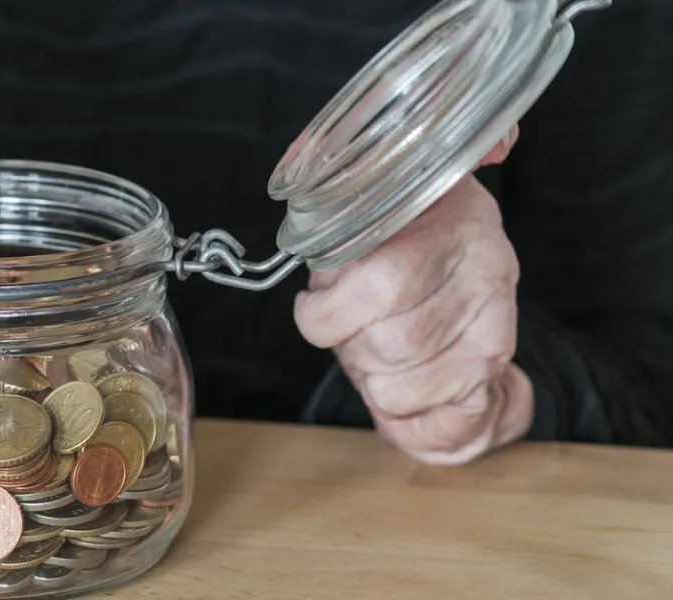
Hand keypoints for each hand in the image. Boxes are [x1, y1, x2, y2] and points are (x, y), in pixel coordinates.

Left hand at [295, 126, 533, 464]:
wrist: (457, 241)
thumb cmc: (390, 227)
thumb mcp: (356, 192)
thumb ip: (326, 171)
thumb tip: (301, 156)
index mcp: (448, 221)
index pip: (381, 285)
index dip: (328, 313)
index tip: (314, 307)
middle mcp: (485, 271)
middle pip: (388, 345)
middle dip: (348, 347)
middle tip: (347, 331)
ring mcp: (497, 323)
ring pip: (404, 388)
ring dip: (371, 381)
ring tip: (371, 351)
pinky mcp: (496, 366)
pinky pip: (453, 422)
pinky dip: (410, 426)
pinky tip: (393, 400)